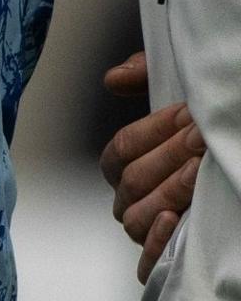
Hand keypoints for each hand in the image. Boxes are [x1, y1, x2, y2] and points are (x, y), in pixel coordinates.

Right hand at [104, 51, 199, 278]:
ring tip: (196, 172)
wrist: (222, 157)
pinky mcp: (166, 255)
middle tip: (200, 138)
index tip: (188, 116)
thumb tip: (114, 79)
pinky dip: (157, 241)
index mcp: (125, 164)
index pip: (122, 147)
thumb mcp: (176, 101)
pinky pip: (146, 259)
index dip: (153, 131)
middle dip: (169, 155)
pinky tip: (174, 218)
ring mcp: (148, 226)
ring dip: (167, 190)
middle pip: (132, 179)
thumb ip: (144, 76)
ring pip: (137, 216)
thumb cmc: (198, 134)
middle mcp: (131, 197)